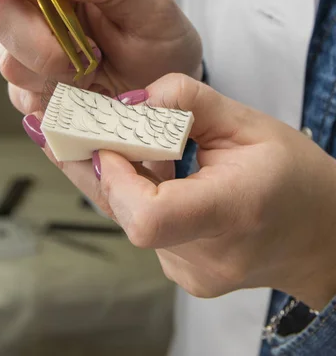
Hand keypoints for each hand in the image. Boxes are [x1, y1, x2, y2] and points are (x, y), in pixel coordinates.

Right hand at [0, 0, 201, 114]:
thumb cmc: (159, 33)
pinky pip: (23, 95)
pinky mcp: (28, 82)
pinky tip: (87, 91)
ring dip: (55, 73)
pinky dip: (58, 98)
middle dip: (38, 39)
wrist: (164, 85)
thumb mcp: (155, 3)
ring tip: (96, 70)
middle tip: (87, 51)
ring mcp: (25, 40)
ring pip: (8, 60)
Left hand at [41, 74, 335, 311]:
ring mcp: (192, 272)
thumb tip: (129, 100)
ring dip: (113, 175)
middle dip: (92, 163)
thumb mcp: (248, 121)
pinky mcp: (183, 273)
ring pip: (126, 217)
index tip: (107, 138)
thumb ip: (186, 100)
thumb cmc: (295, 176)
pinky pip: (141, 226)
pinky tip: (143, 168)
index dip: (114, 176)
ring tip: (107, 138)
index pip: (149, 216)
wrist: (320, 235)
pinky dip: (134, 193)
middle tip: (64, 125)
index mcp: (232, 212)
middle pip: (123, 213)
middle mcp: (207, 254)